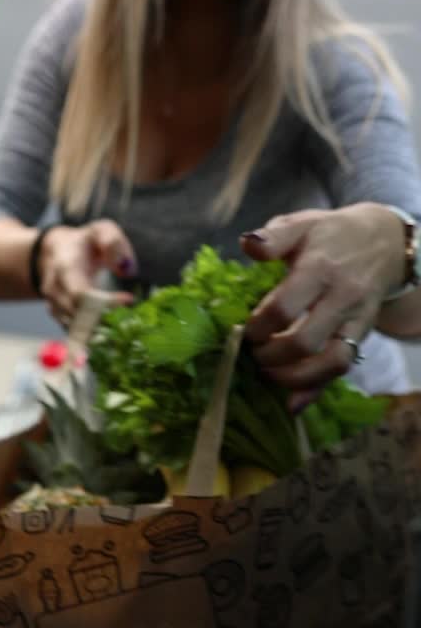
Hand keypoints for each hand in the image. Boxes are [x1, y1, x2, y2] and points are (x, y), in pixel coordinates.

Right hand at [36, 219, 136, 325]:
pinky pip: (76, 332)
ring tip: (123, 326)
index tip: (128, 300)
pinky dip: (93, 336)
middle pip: (78, 316)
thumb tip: (125, 268)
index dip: (103, 302)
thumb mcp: (101, 230)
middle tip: (130, 320)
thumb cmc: (84, 242)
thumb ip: (113, 243)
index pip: (80, 293)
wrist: (55, 253)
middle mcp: (54, 290)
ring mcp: (54, 305)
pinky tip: (112, 333)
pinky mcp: (59, 317)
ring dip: (101, 331)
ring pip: (76, 328)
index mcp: (64, 267)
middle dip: (105, 320)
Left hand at [240, 204, 405, 410]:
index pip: (284, 307)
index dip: (257, 327)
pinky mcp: (362, 336)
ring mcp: (355, 321)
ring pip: (330, 363)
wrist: (384, 242)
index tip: (243, 331)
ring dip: (294, 379)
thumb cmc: (332, 235)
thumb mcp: (302, 224)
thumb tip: (247, 244)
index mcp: (320, 268)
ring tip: (268, 375)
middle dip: (271, 357)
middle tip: (253, 355)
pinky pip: (342, 369)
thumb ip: (273, 236)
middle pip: (306, 342)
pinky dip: (316, 391)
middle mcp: (342, 297)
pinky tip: (292, 403)